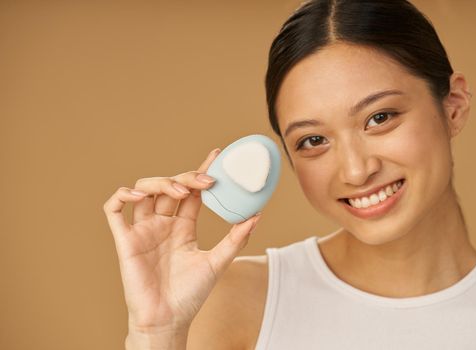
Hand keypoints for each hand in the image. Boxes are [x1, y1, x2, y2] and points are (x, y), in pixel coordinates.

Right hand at [103, 148, 261, 332]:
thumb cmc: (191, 294)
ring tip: (182, 191)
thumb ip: (235, 238)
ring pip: (143, 190)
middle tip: (206, 181)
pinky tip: (138, 195)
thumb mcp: (218, 262)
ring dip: (161, 183)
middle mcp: (162, 223)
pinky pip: (114, 210)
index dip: (202, 171)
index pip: (192, 191)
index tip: (217, 154)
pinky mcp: (125, 240)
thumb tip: (257, 214)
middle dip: (187, 177)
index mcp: (183, 226)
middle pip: (169, 186)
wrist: (169, 320)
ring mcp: (143, 230)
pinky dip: (122, 196)